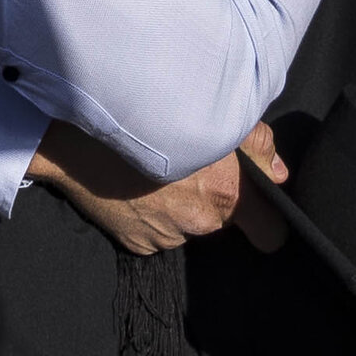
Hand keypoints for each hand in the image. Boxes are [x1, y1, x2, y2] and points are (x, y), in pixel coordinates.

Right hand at [28, 120, 286, 257]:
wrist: (77, 133)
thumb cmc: (146, 112)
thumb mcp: (210, 112)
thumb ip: (255, 145)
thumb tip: (278, 173)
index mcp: (224, 194)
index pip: (271, 234)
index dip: (269, 220)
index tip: (257, 207)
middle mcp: (199, 222)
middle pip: (221, 221)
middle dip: (211, 199)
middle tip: (186, 166)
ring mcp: (165, 237)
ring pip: (186, 225)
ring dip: (176, 204)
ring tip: (152, 171)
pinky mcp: (136, 244)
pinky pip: (155, 231)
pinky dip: (149, 213)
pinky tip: (132, 185)